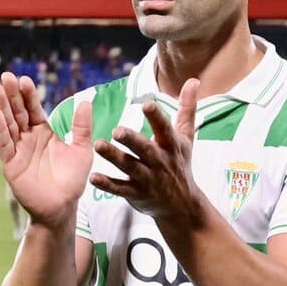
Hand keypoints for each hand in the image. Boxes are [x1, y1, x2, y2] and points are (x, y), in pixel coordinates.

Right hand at [0, 73, 92, 224]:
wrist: (63, 205)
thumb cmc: (73, 179)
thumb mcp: (82, 149)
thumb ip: (83, 127)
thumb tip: (86, 101)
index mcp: (44, 133)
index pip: (34, 109)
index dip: (29, 95)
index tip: (24, 79)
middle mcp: (28, 138)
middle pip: (18, 112)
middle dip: (11, 95)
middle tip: (6, 76)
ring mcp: (18, 150)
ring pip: (8, 124)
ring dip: (2, 107)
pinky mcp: (11, 164)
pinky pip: (4, 144)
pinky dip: (0, 130)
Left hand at [91, 79, 201, 223]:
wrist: (182, 204)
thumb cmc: (181, 163)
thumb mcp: (187, 136)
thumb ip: (187, 108)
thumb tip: (193, 81)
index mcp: (171, 145)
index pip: (164, 129)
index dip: (156, 117)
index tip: (147, 104)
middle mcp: (160, 161)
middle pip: (145, 149)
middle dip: (132, 140)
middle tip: (118, 130)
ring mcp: (148, 179)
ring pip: (130, 167)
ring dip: (114, 157)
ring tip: (98, 145)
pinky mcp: (136, 193)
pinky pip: (120, 188)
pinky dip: (107, 184)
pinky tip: (93, 177)